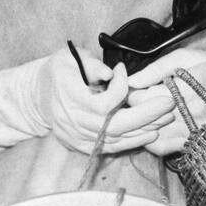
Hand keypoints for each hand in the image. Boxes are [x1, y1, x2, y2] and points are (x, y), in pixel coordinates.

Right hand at [34, 46, 177, 154]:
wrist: (37, 97)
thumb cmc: (57, 72)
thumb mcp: (68, 57)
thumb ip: (90, 64)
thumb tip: (110, 73)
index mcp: (71, 100)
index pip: (105, 103)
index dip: (121, 87)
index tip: (124, 69)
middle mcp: (75, 123)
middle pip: (116, 126)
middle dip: (146, 115)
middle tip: (169, 102)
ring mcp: (78, 138)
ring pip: (116, 139)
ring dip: (144, 130)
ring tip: (166, 117)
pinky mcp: (82, 146)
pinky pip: (110, 148)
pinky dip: (131, 143)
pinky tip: (150, 134)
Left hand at [126, 48, 205, 156]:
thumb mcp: (189, 57)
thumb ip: (158, 68)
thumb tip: (132, 80)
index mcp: (185, 88)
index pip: (141, 97)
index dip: (131, 91)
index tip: (133, 87)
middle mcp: (187, 113)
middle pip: (142, 118)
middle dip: (133, 108)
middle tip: (134, 100)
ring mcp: (190, 130)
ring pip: (148, 135)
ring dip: (140, 125)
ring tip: (143, 113)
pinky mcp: (193, 141)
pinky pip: (161, 148)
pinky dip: (151, 139)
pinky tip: (154, 126)